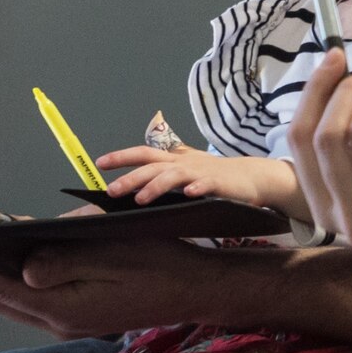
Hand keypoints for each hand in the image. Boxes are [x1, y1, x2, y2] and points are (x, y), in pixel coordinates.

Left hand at [0, 231, 214, 339]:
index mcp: (63, 306)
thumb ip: (63, 261)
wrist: (197, 289)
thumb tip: (20, 268)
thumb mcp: (113, 252)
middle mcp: (59, 320)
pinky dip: (1, 283)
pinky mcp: (77, 315)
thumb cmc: (160, 262)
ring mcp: (67, 321)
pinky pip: (25, 301)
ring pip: (6, 301)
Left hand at [97, 146, 303, 211]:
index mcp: (174, 159)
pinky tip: (189, 194)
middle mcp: (184, 163)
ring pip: (174, 176)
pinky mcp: (219, 184)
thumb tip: (136, 186)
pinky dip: (197, 188)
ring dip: (156, 186)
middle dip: (130, 178)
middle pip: (152, 166)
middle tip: (111, 190)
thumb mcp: (187, 170)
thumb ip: (165, 174)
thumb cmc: (216, 176)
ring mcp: (201, 172)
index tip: (99, 163)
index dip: (122, 156)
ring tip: (140, 198)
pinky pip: (207, 185)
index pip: (143, 153)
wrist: (252, 177)